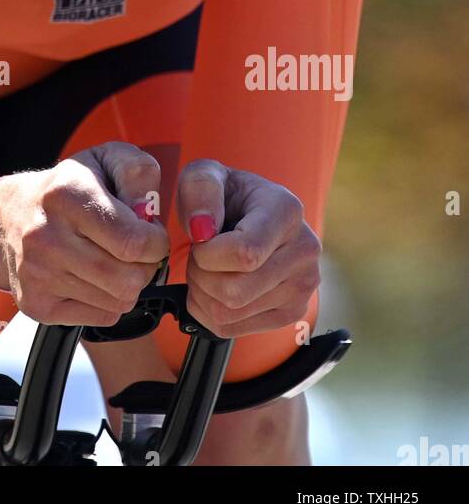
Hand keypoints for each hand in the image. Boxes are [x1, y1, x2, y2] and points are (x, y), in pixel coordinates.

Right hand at [0, 142, 169, 326]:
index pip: (133, 241)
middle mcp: (46, 236)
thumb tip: (150, 211)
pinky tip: (94, 278)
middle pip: (128, 279)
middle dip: (145, 267)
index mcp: (66, 194)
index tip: (150, 234)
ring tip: (112, 260)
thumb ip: (138, 173)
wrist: (9, 216)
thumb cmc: (68, 188)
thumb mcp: (105, 159)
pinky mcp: (36, 304)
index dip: (156, 242)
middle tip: (134, 251)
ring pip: (119, 301)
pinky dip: (109, 301)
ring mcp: (37, 274)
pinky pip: (102, 318)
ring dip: (127, 284)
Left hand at [177, 159, 320, 337]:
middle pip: (234, 291)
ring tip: (208, 268)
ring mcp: (303, 286)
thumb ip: (200, 188)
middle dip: (199, 275)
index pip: (245, 254)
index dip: (207, 254)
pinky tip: (214, 287)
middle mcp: (304, 250)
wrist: (251, 214)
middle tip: (199, 255)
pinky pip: (233, 329)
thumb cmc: (225, 194)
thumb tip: (202, 229)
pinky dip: (209, 312)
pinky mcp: (292, 313)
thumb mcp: (206, 174)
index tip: (199, 238)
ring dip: (202, 293)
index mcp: (286, 211)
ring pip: (230, 313)